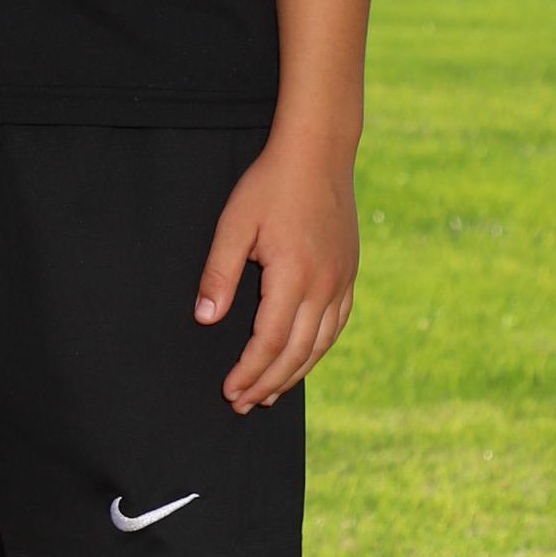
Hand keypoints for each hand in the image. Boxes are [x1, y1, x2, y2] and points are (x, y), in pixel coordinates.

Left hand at [194, 131, 358, 412]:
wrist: (319, 152)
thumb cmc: (270, 185)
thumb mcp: (234, 224)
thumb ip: (220, 273)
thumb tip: (206, 319)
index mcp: (294, 276)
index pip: (269, 341)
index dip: (248, 371)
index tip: (229, 391)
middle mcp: (324, 285)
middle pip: (296, 352)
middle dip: (268, 383)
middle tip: (243, 405)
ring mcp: (342, 280)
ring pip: (320, 344)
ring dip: (294, 373)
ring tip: (269, 394)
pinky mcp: (349, 273)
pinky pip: (336, 325)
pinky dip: (318, 350)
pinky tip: (302, 359)